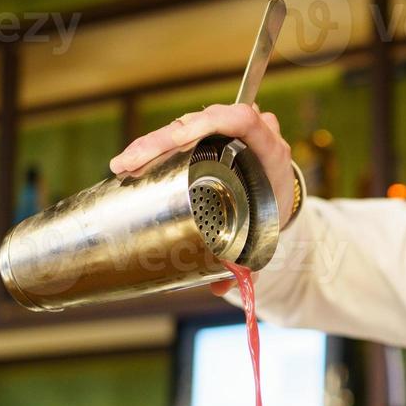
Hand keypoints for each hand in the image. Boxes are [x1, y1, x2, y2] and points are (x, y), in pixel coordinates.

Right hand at [109, 103, 292, 296]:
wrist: (281, 196)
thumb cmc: (274, 213)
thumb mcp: (267, 234)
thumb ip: (249, 263)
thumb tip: (221, 288)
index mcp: (269, 150)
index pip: (242, 118)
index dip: (210, 121)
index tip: (178, 137)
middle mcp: (249, 133)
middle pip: (202, 122)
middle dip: (163, 140)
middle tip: (131, 163)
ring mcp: (227, 130)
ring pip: (187, 125)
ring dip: (152, 143)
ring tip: (124, 164)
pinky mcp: (209, 134)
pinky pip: (182, 132)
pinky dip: (155, 145)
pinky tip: (132, 160)